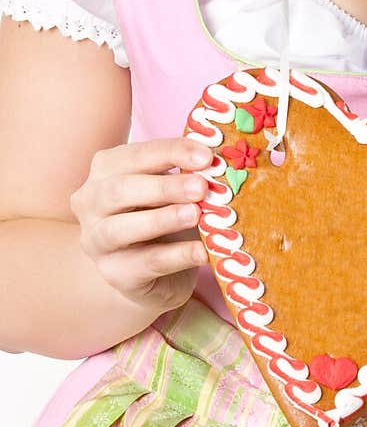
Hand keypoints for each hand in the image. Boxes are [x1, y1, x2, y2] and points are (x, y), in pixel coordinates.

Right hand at [70, 136, 212, 314]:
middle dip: (164, 187)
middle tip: (201, 187)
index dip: (171, 152)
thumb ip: (185, 173)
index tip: (206, 156)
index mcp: (105, 170)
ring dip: (161, 219)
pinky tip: (203, 251)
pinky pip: (145, 263)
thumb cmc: (163, 213)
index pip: (135, 155)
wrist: (154, 270)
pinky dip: (177, 256)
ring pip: (120, 229)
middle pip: (119, 190)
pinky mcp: (115, 274)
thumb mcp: (171, 188)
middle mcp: (91, 203)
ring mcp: (96, 241)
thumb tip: (217, 163)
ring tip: (196, 215)